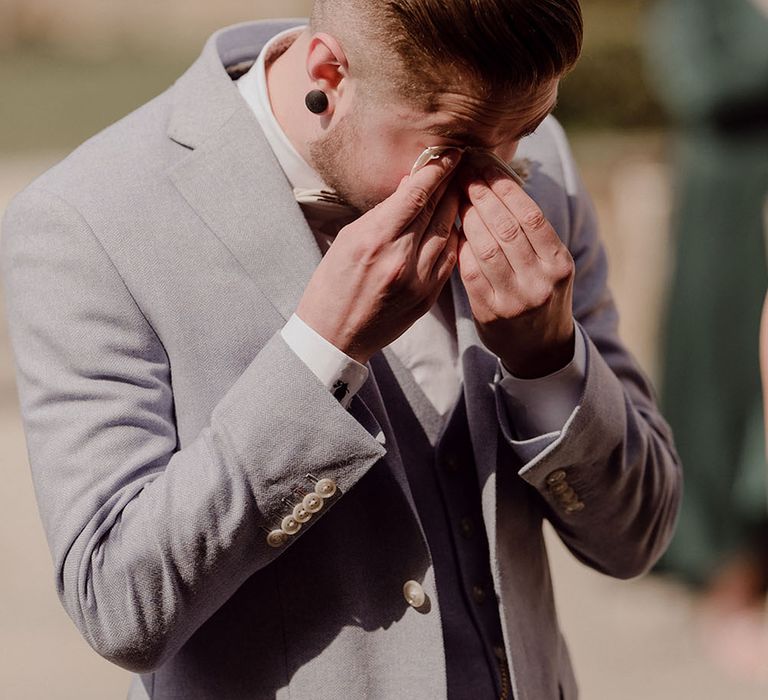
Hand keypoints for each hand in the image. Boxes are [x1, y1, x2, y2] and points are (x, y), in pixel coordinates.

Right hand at [296, 150, 461, 363]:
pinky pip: (449, 260)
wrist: (334, 335)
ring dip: (455, 209)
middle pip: (437, 210)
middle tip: (463, 163)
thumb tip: (410, 187)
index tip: (451, 152)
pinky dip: (452, 239)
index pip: (416, 194)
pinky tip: (453, 226)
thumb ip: (382, 213)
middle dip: (451, 183)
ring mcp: (418, 280)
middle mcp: (400, 258)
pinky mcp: (427, 298)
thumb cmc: (332, 284)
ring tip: (461, 190)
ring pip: (448, 233)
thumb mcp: (348, 239)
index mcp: (375, 239)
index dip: (437, 169)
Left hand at [457, 164, 575, 377]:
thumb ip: (531, 233)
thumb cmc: (542, 293)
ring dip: (467, 217)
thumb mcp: (551, 264)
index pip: (530, 214)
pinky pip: (471, 272)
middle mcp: (541, 281)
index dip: (504, 186)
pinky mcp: (491, 313)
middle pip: (506, 227)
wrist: (540, 348)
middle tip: (463, 173)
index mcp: (559, 263)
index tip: (484, 164)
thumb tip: (498, 182)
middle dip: (481, 195)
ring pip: (486, 247)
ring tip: (456, 196)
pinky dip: (461, 248)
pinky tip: (454, 231)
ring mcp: (516, 299)